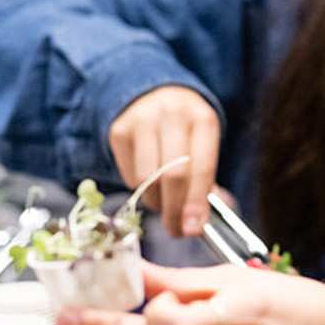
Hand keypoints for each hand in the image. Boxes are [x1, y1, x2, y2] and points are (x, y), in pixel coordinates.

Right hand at [109, 86, 219, 236]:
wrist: (153, 94)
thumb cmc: (185, 130)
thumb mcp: (203, 144)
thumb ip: (205, 181)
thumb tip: (199, 222)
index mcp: (202, 119)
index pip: (201, 167)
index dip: (197, 202)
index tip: (194, 228)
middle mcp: (172, 115)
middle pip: (173, 175)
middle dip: (175, 210)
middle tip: (177, 230)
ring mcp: (143, 120)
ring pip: (147, 178)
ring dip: (156, 202)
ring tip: (165, 205)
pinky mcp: (119, 130)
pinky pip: (129, 175)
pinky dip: (141, 190)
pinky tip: (150, 185)